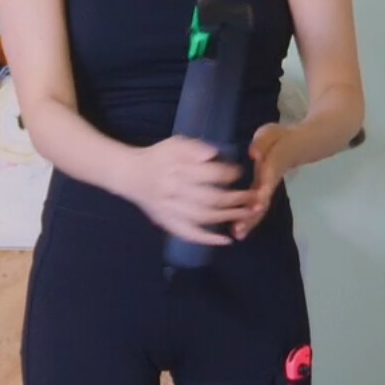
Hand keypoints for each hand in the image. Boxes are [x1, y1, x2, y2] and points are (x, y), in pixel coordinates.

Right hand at [126, 135, 257, 246]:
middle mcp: (173, 191)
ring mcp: (170, 210)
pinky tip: (226, 240)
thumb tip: (213, 154)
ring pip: (203, 217)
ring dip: (229, 217)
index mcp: (176, 169)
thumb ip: (194, 147)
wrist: (130, 175)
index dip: (228, 175)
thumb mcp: (174, 143)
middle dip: (236, 199)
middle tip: (255, 197)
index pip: (208, 174)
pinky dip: (208, 239)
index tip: (240, 173)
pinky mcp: (167, 222)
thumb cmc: (157, 157)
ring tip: (249, 214)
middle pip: (211, 198)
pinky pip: (189, 234)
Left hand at [233, 123, 295, 240]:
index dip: (262, 193)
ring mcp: (266, 187)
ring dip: (249, 222)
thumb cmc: (280, 138)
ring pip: (259, 208)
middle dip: (252, 216)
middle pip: (262, 202)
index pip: (267, 182)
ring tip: (237, 234)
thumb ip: (262, 143)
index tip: (257, 205)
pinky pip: (255, 206)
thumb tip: (254, 153)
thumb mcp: (271, 134)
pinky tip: (237, 231)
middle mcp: (269, 181)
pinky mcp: (261, 190)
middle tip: (239, 230)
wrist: (296, 145)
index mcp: (271, 167)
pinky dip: (248, 219)